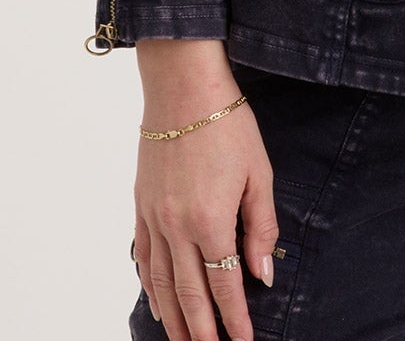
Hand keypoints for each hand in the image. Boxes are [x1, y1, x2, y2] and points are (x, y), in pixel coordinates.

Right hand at [132, 40, 278, 340]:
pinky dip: (150, 286)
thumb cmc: (227, 123)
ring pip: (162, 283)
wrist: (183, 87)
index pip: (224, 284)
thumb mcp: (258, 172)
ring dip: (174, 318)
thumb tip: (263, 273)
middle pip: (190, 294)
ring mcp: (154, 217)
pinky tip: (158, 302)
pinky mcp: (141, 205)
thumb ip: (261, 226)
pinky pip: (143, 257)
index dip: (235, 319)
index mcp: (210, 220)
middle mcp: (177, 226)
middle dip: (203, 331)